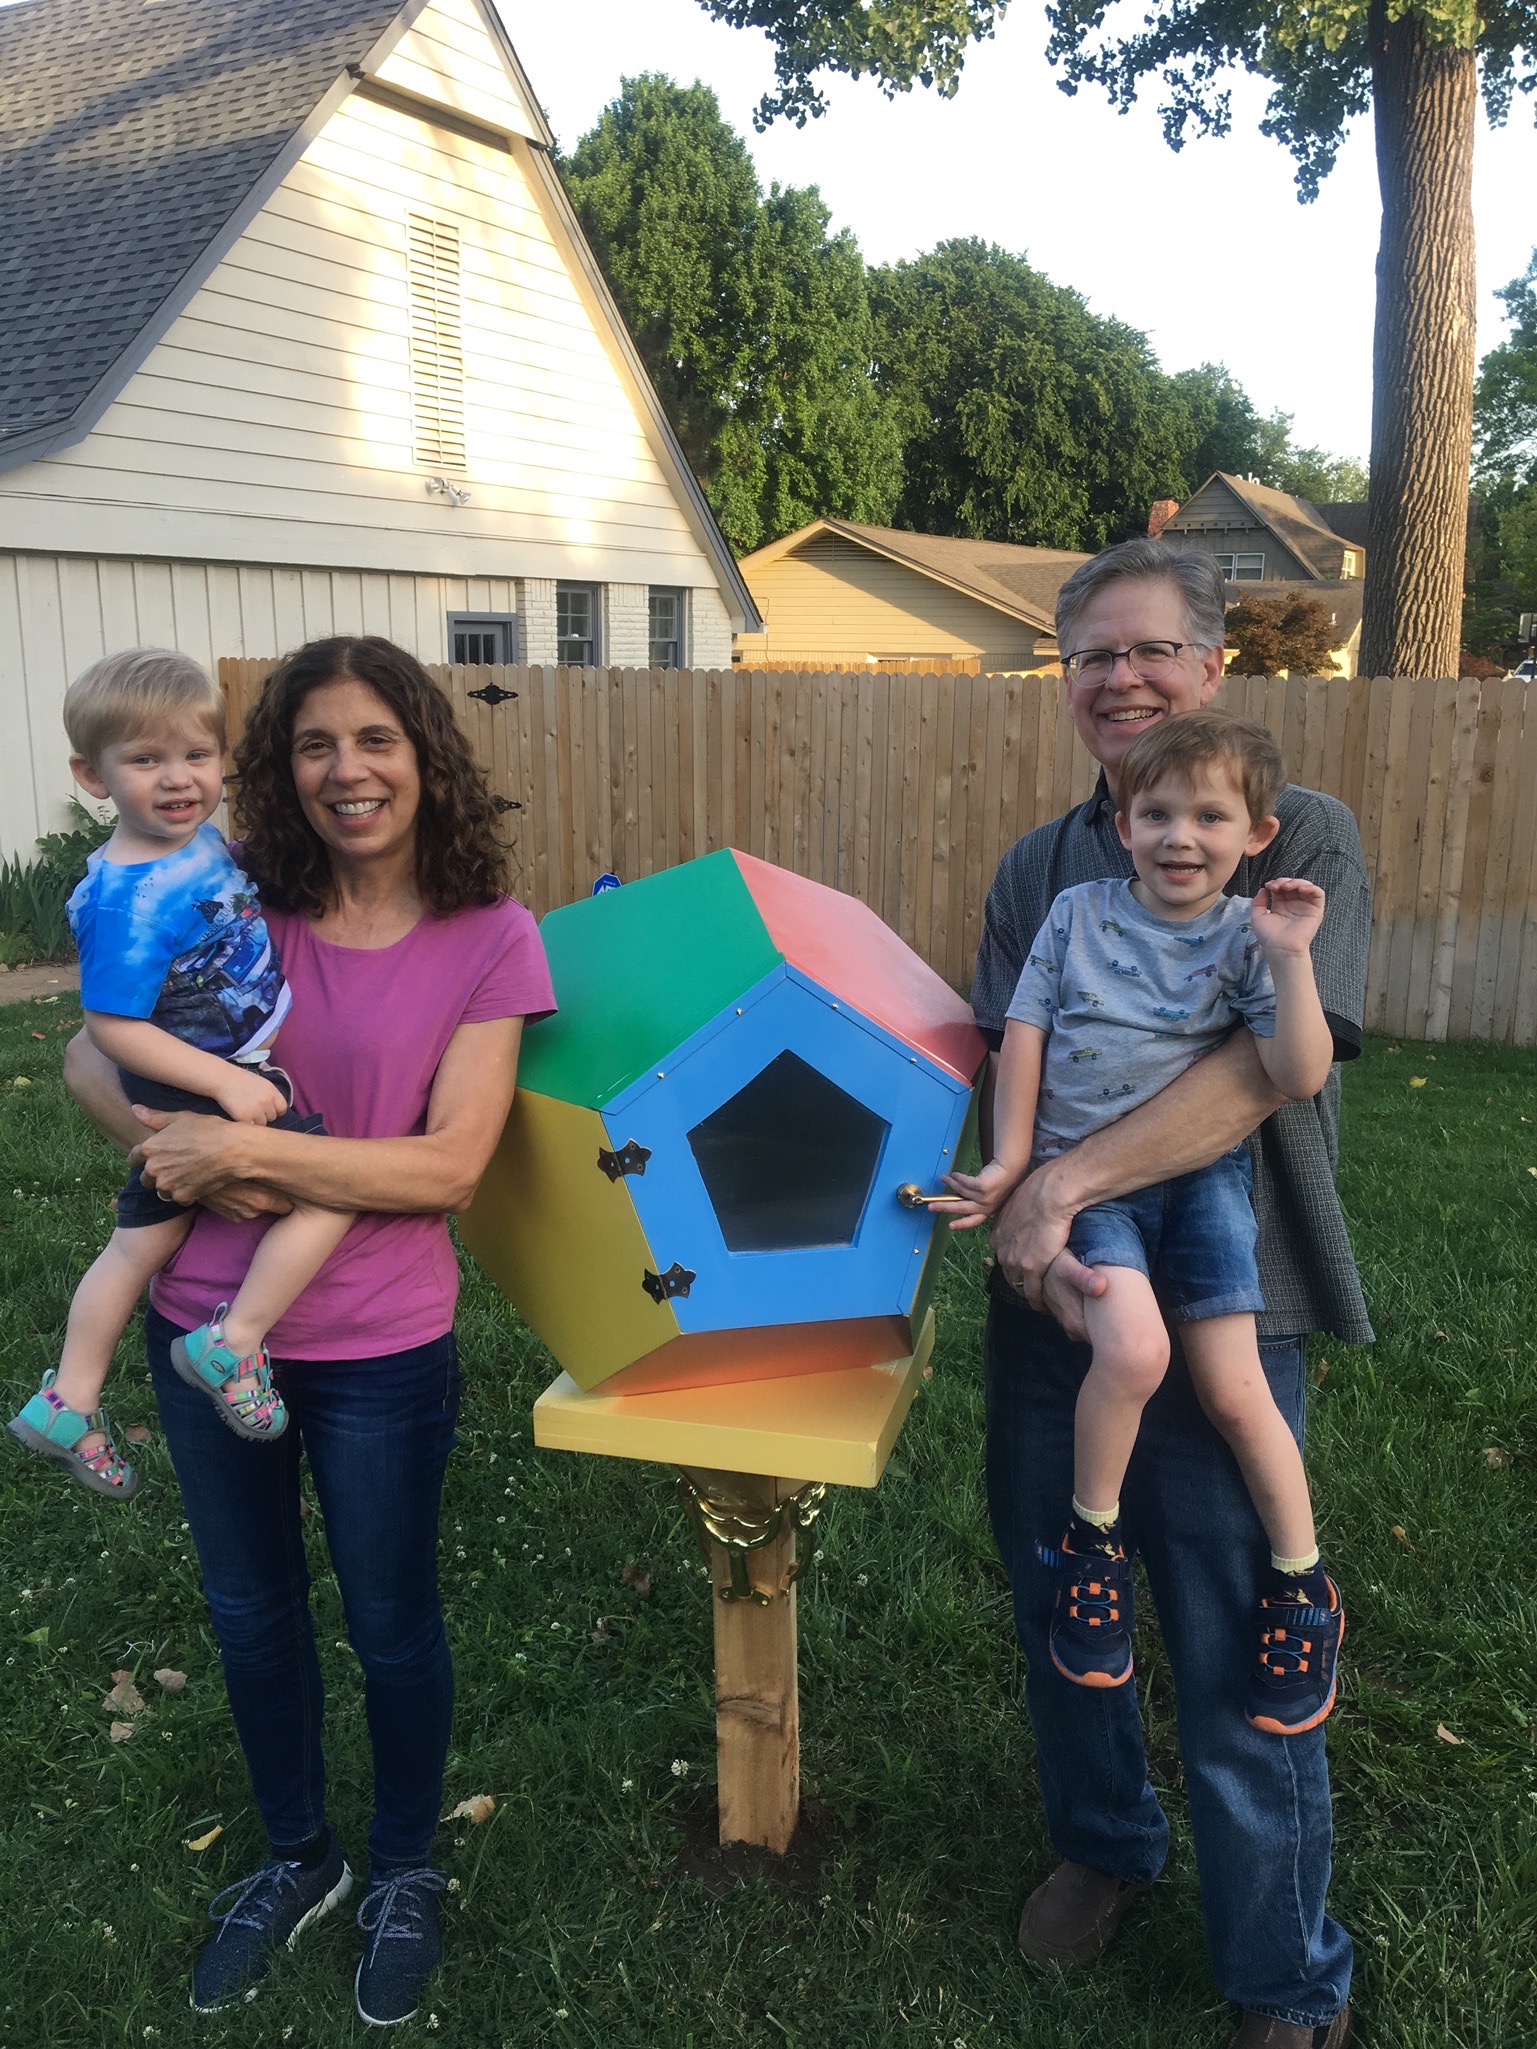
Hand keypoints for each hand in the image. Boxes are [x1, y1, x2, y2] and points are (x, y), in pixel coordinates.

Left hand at [131, 1105, 291, 1219]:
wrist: (232, 1150)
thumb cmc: (208, 1130)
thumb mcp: (181, 1118)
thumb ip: (155, 1117)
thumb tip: (135, 1109)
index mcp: (150, 1148)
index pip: (133, 1159)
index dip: (139, 1159)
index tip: (146, 1160)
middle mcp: (154, 1169)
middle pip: (146, 1178)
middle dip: (156, 1174)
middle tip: (173, 1167)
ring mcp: (167, 1185)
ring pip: (161, 1190)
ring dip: (169, 1185)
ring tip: (186, 1176)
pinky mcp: (182, 1197)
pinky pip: (178, 1198)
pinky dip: (185, 1193)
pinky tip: (196, 1183)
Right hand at [213, 1067, 288, 1124]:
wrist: (223, 1079)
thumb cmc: (240, 1080)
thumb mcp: (261, 1083)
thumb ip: (270, 1095)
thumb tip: (275, 1108)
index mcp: (272, 1091)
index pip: (282, 1108)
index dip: (276, 1110)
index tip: (268, 1110)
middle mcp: (267, 1101)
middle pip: (272, 1117)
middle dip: (264, 1115)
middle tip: (253, 1110)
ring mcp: (256, 1110)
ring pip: (262, 1124)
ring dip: (255, 1121)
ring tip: (246, 1113)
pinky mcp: (245, 1118)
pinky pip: (251, 1127)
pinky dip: (247, 1124)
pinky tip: (241, 1117)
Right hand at [942, 1159, 1018, 1230]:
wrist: (1010, 1169)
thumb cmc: (998, 1181)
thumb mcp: (988, 1195)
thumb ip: (976, 1200)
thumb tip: (956, 1199)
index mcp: (988, 1211)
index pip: (973, 1221)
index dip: (961, 1224)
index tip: (949, 1226)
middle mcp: (986, 1206)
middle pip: (961, 1208)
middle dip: (944, 1207)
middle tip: (931, 1206)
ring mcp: (985, 1197)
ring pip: (961, 1192)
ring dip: (951, 1184)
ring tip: (944, 1178)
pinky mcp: (982, 1186)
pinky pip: (965, 1182)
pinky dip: (958, 1178)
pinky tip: (954, 1174)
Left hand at [988, 1162, 1106, 1334]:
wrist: (1048, 1195)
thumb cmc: (1037, 1193)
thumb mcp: (1017, 1205)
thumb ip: (1016, 1217)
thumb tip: (1023, 1215)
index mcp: (997, 1236)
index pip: (1003, 1256)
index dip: (1013, 1262)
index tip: (1022, 1267)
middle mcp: (1001, 1250)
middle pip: (1008, 1272)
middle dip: (1018, 1280)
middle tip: (1030, 1288)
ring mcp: (1014, 1261)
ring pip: (1018, 1284)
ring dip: (1027, 1293)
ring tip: (1037, 1299)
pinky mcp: (1031, 1268)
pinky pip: (1032, 1292)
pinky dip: (1037, 1301)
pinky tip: (1043, 1306)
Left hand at [1249, 877, 1325, 956]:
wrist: (1281, 948)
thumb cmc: (1269, 936)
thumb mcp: (1257, 917)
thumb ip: (1258, 902)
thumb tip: (1263, 889)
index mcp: (1281, 905)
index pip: (1281, 887)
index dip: (1276, 883)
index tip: (1269, 886)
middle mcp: (1293, 904)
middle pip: (1293, 885)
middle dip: (1284, 881)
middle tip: (1277, 886)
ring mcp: (1305, 906)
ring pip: (1306, 886)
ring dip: (1297, 882)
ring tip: (1287, 886)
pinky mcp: (1316, 911)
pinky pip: (1319, 894)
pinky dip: (1312, 888)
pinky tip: (1302, 889)